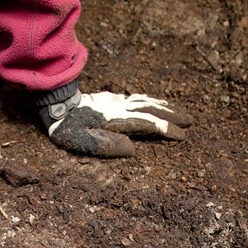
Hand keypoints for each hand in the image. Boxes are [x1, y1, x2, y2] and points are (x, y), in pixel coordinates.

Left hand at [40, 90, 192, 157]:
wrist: (57, 106)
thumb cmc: (68, 128)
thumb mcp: (83, 142)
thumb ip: (107, 145)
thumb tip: (132, 149)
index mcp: (117, 120)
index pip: (148, 124)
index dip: (167, 130)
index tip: (182, 136)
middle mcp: (121, 108)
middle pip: (152, 110)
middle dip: (173, 116)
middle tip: (190, 122)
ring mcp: (117, 102)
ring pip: (147, 102)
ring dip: (166, 106)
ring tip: (181, 112)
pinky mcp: (112, 99)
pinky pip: (138, 98)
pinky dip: (152, 100)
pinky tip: (157, 103)